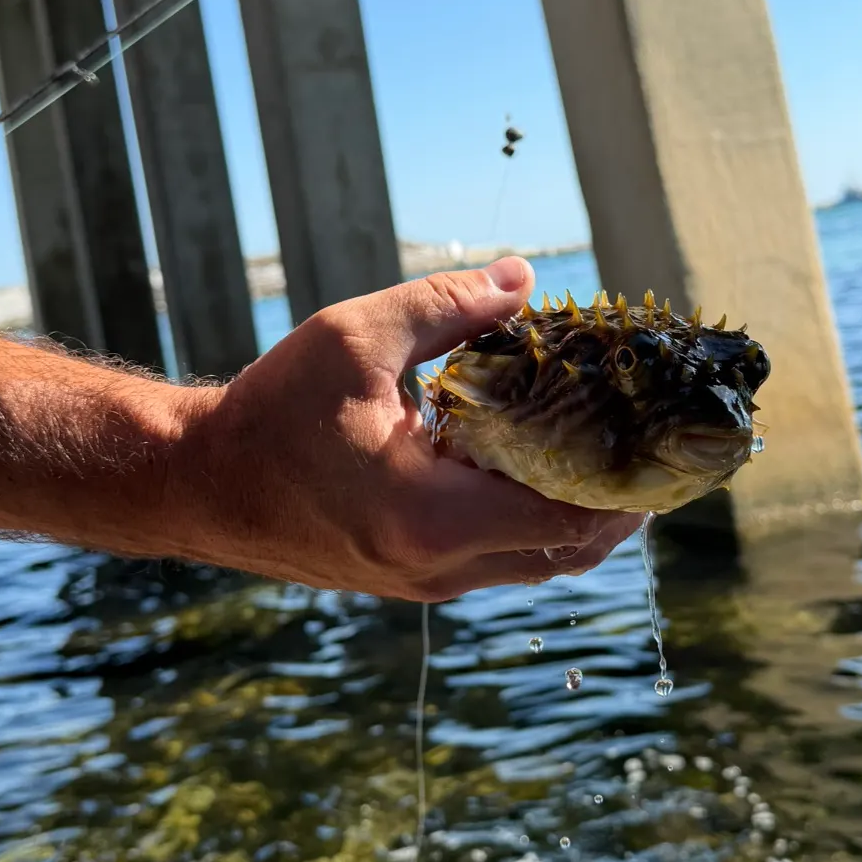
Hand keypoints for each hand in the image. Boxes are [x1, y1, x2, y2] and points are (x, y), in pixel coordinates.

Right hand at [161, 256, 644, 601]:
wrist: (200, 483)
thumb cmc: (272, 410)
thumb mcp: (356, 337)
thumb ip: (448, 304)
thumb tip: (525, 278)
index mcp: (431, 515)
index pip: (567, 514)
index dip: (628, 481)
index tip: (661, 437)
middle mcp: (438, 566)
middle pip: (568, 550)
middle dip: (623, 501)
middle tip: (657, 444)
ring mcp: (425, 582)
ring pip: (539, 563)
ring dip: (585, 515)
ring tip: (618, 455)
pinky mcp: (412, 578)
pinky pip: (503, 560)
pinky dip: (539, 520)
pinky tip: (547, 469)